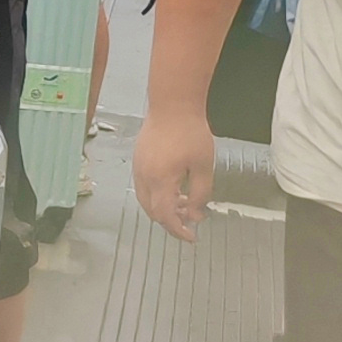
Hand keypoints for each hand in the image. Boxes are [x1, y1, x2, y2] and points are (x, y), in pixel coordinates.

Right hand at [133, 105, 218, 240]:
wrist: (172, 105)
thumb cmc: (191, 134)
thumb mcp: (204, 167)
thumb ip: (200, 194)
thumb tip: (194, 214)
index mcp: (160, 180)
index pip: (164, 216)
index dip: (178, 230)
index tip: (192, 237)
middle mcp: (144, 177)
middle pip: (151, 211)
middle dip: (170, 222)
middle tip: (189, 223)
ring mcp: (138, 167)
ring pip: (145, 199)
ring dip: (163, 208)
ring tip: (184, 205)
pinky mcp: (138, 159)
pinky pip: (144, 186)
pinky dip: (157, 195)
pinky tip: (174, 189)